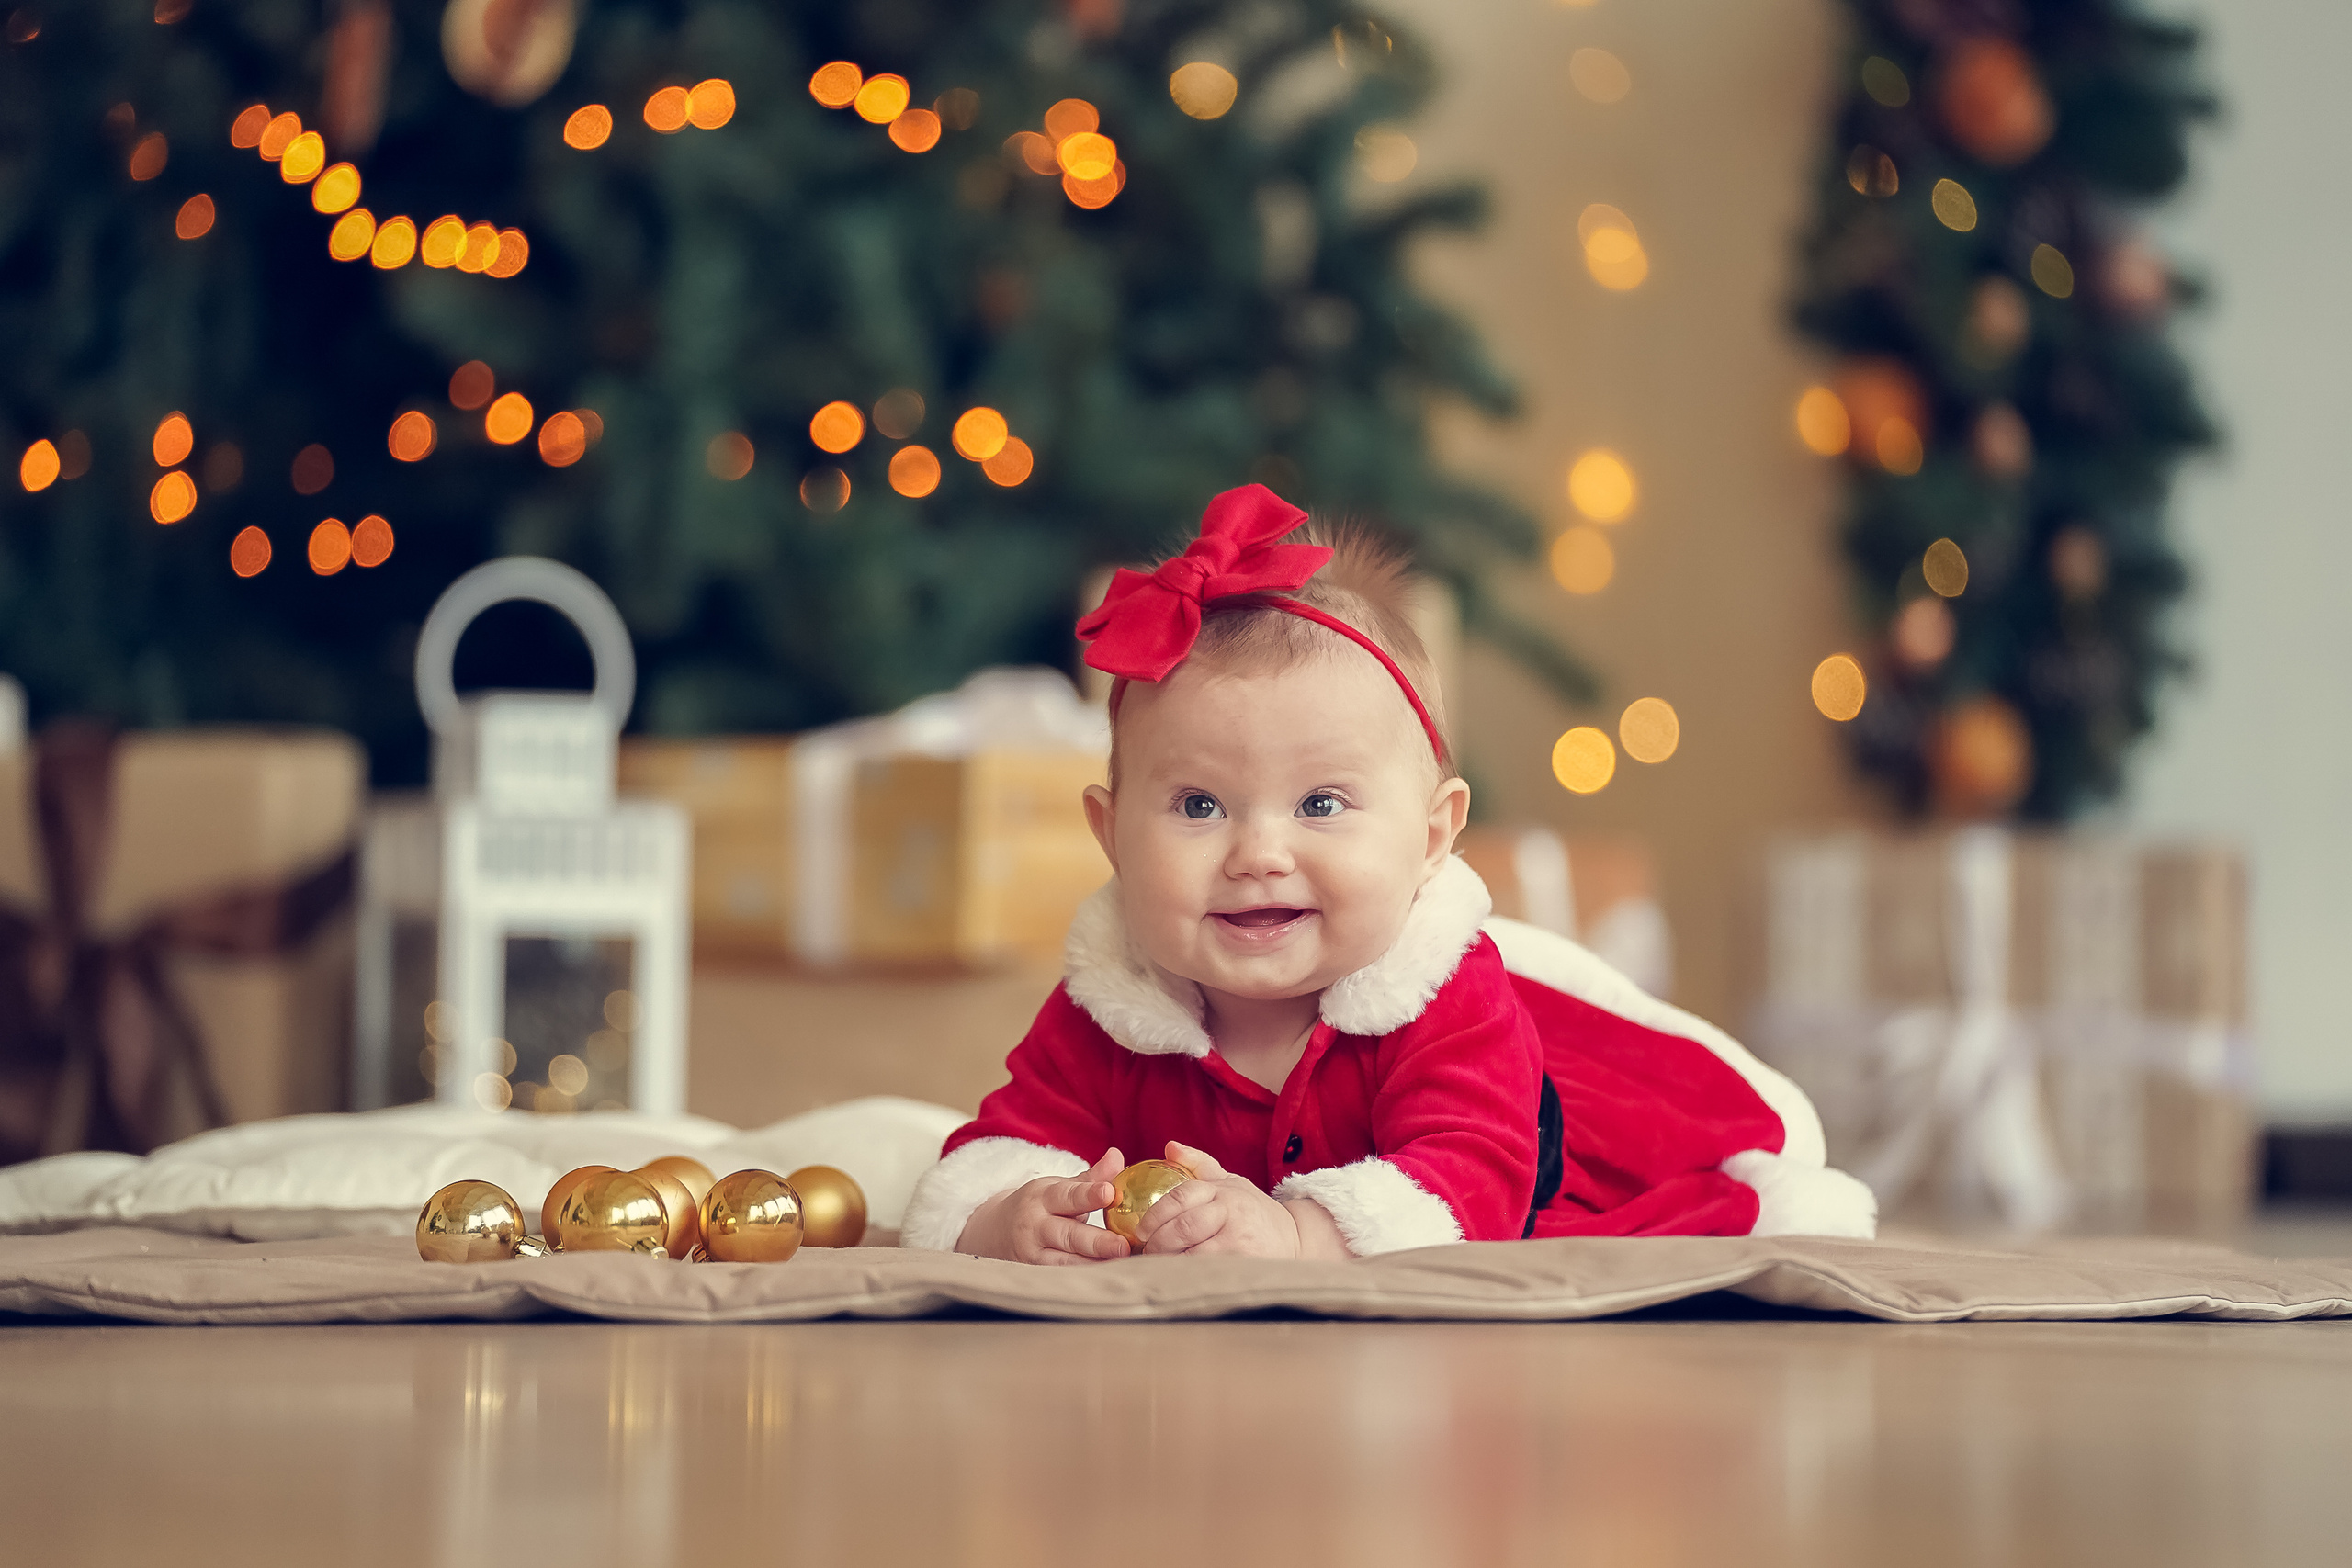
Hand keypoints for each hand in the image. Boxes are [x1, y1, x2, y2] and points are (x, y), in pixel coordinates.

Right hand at [956, 1148, 1132, 1265]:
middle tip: (1122, 1246)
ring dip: (1093, 1266)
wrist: (992, 1233)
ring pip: (1064, 1264)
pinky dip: (1083, 1282)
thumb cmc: (1038, 1207)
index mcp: (1042, 1198)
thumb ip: (1091, 1177)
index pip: (1067, 1196)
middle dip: (1096, 1242)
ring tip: (1120, 1266)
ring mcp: (1032, 1256)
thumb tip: (1118, 1155)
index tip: (1109, 1192)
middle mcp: (1035, 1227)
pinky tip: (1106, 1281)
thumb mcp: (1058, 1188)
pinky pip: (1061, 1281)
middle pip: (1068, 1235)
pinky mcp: (1034, 1277)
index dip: (1088, 1194)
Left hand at [1133, 1142, 1324, 1259]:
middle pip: (1183, 1227)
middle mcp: (1231, 1212)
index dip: (1155, 1215)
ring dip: (1170, 1262)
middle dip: (1158, 1242)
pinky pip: (1207, 1272)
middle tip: (1147, 1252)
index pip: (1181, 1196)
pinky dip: (1188, 1276)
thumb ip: (1199, 1164)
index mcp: (1223, 1190)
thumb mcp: (1231, 1182)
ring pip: (1192, 1253)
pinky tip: (1179, 1279)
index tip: (1140, 1231)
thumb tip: (1170, 1146)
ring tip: (1159, 1266)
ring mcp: (1238, 1239)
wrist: (1295, 1238)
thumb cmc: (1254, 1211)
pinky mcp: (1244, 1263)